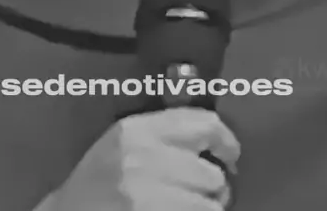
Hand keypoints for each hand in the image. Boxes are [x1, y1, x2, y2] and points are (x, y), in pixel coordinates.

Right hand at [42, 107, 239, 210]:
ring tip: (181, 207)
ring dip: (203, 209)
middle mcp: (145, 160)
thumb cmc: (97, 180)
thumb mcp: (122, 141)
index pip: (203, 124)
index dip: (226, 140)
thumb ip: (163, 131)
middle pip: (212, 174)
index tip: (230, 154)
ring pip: (211, 206)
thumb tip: (215, 138)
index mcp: (138, 131)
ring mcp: (150, 198)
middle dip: (209, 187)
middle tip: (195, 193)